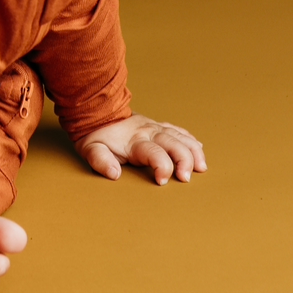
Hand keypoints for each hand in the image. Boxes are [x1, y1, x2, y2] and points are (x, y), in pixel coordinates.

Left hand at [80, 112, 206, 183]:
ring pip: (181, 137)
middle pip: (174, 144)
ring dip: (193, 151)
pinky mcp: (158, 126)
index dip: (162, 167)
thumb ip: (101, 161)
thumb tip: (114, 174)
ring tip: (201, 167)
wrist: (97, 112)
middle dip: (184, 160)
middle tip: (186, 178)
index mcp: (135, 140)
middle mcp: (149, 132)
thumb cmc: (97, 135)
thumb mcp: (91, 149)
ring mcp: (156, 127)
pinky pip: (178, 130)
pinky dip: (190, 139)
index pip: (155, 153)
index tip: (162, 181)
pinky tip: (198, 148)